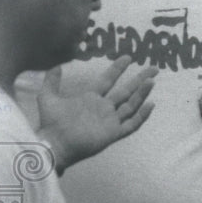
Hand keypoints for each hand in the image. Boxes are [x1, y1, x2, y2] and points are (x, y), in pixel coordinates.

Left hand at [37, 55, 156, 170]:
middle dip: (139, 79)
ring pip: (131, 105)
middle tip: (153, 68)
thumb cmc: (51, 123)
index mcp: (91, 98)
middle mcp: (104, 108)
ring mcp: (110, 121)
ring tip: (151, 81)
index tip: (128, 58)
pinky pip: (132, 124)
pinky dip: (142, 116)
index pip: (108, 80)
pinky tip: (150, 105)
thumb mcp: (47, 97)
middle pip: (126, 91)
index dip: (118, 69)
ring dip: (142, 93)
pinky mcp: (113, 133)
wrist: (54, 144)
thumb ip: (51, 81)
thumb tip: (55, 65)